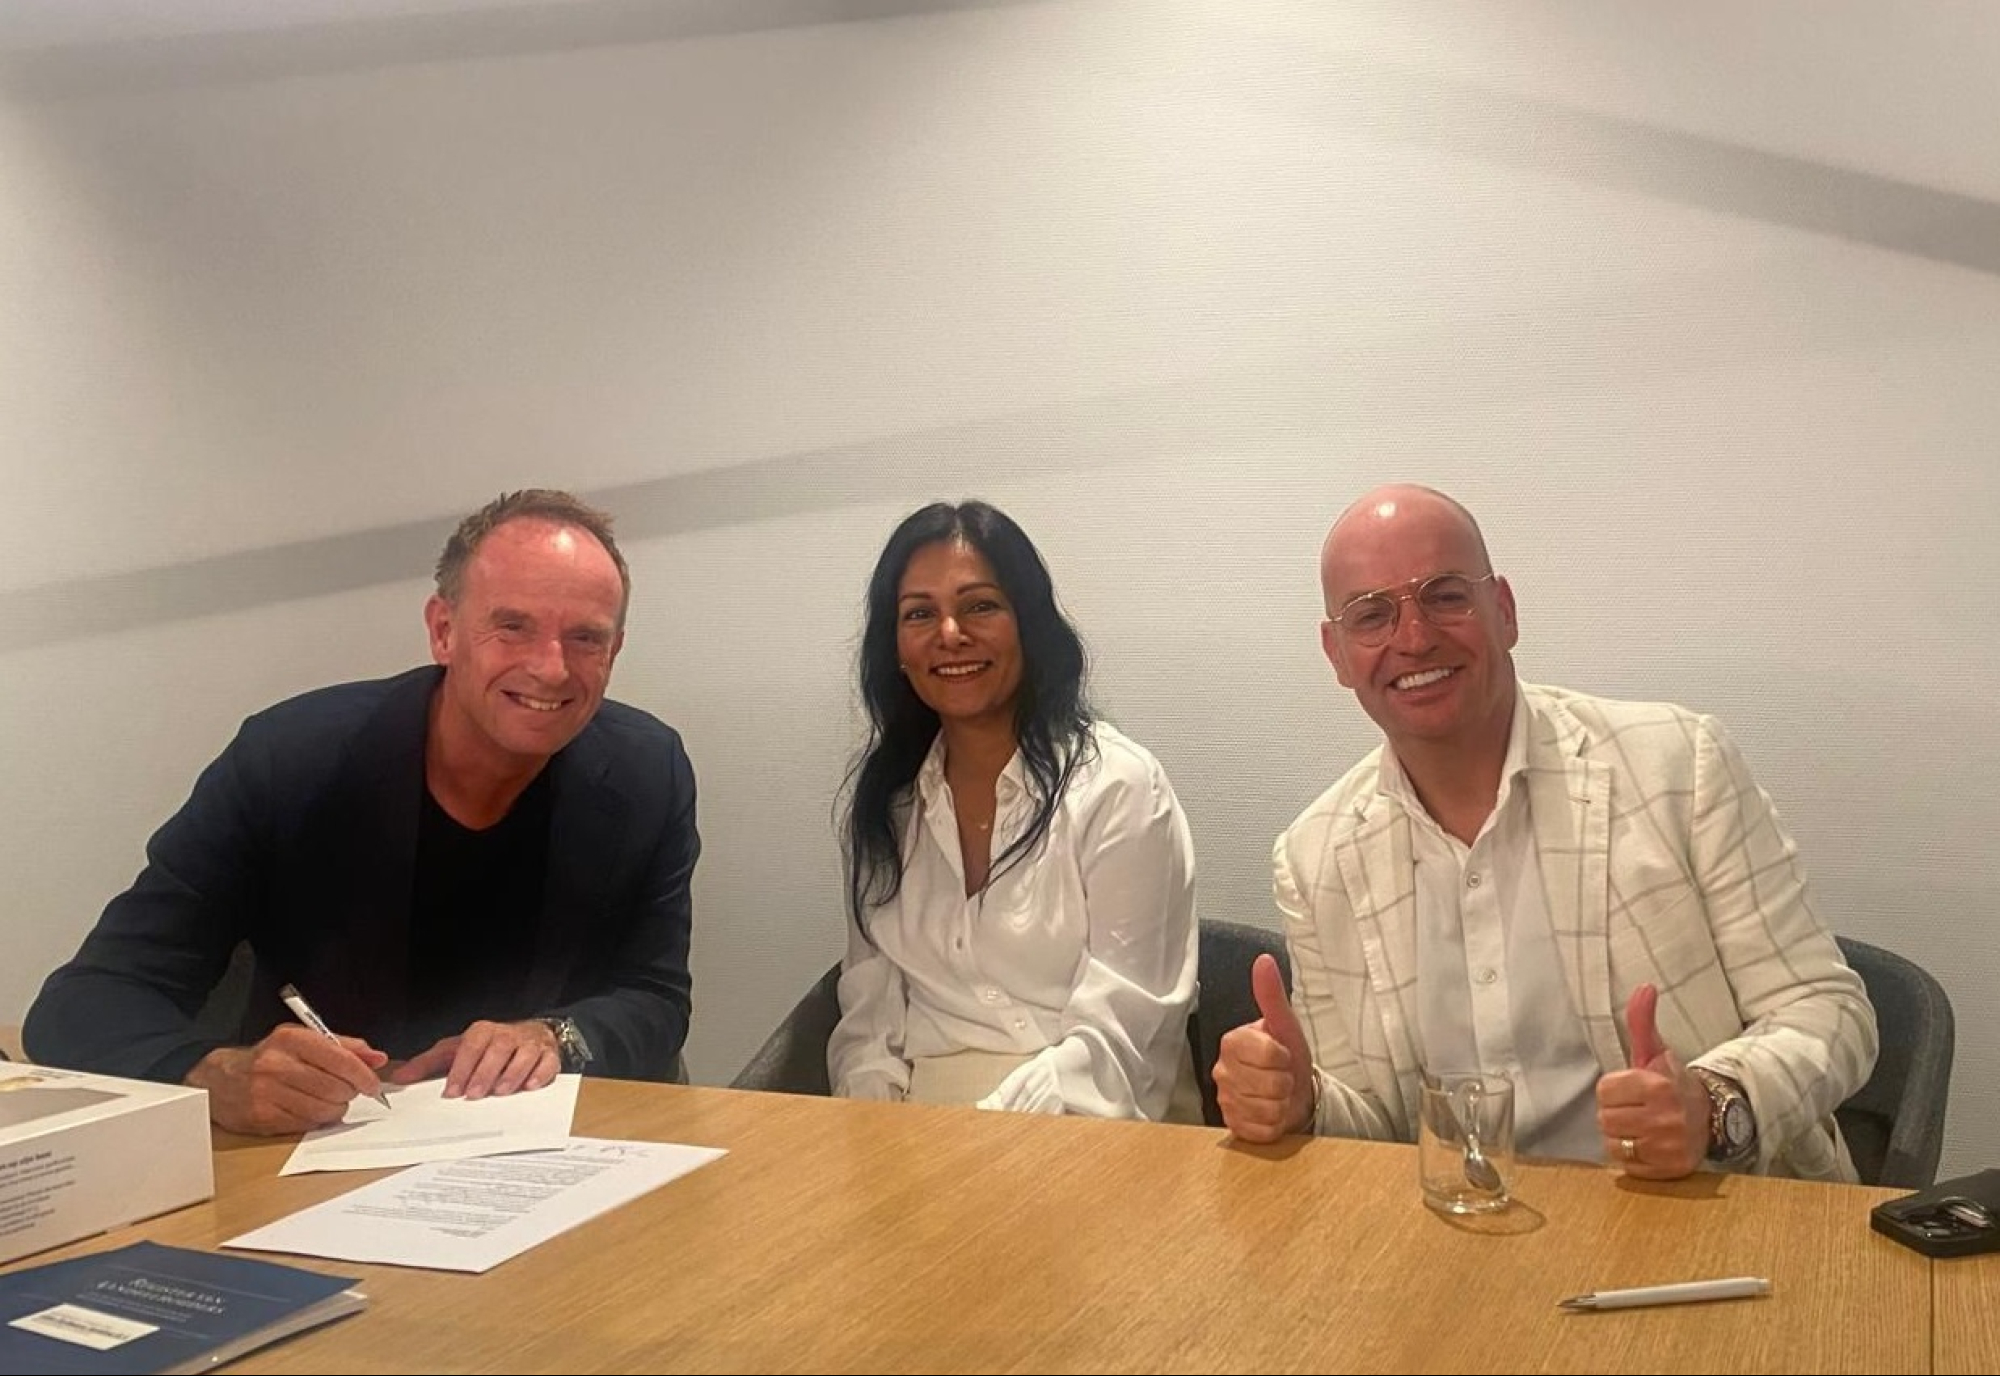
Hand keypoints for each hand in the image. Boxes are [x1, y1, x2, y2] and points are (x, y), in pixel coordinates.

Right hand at [185, 1023, 388, 1135]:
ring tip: (327, 1100)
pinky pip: (307, 1124)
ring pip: (324, 1109)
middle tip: (346, 1091)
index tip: (373, 1084)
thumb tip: (378, 1059)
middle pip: (335, 1087)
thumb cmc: (269, 1058)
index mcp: (290, 1039)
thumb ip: (344, 1047)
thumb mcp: (303, 1040)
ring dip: (335, 1108)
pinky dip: (317, 1120)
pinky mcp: (262, 1118)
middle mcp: (276, 1065)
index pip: (339, 1058)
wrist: (219, 1080)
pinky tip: (310, 1110)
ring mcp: (267, 1093)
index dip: (363, 1074)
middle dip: (349, 1092)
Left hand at [388, 1018, 560, 1098]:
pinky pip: (547, 1062)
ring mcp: (530, 1044)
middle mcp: (507, 1034)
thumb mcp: (456, 1050)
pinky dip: (540, 1074)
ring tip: (500, 1092)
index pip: (471, 1046)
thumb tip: (400, 1078)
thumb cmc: (488, 1047)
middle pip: (498, 1049)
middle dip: (485, 1072)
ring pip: (523, 1055)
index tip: (453, 1091)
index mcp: (483, 1032)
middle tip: (474, 1094)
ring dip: (512, 1074)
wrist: (530, 1034)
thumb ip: (428, 1064)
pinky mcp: (549, 1055)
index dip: (462, 1068)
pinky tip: (530, 1086)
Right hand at [1212, 953, 1314, 1142]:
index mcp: (1232, 1042)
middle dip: (1285, 1083)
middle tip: (1282, 1077)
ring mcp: (1225, 1100)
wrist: (1293, 1095)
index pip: (1267, 1054)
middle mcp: (1222, 1071)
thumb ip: (1272, 995)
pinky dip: (1274, 1126)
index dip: (1284, 1058)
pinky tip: (1272, 1114)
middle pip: (1269, 1084)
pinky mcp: (1233, 1127)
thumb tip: (1263, 960)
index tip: (1283, 1056)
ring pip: (1266, 1109)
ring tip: (1278, 1095)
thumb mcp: (1285, 1025)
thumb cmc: (1287, 1057)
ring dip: (1281, 1105)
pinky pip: (1261, 1131)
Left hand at [1594, 983, 1710, 1178]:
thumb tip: (1644, 987)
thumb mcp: (1655, 1051)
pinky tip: (1647, 1145)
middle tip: (1636, 1109)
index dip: (1613, 1090)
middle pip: (1605, 1119)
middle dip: (1615, 1114)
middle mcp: (1665, 1116)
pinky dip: (1632, 1158)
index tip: (1631, 1089)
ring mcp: (1669, 1146)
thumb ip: (1642, 1021)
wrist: (1709, 1117)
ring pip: (1613, 1145)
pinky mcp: (1671, 1170)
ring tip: (1640, 1128)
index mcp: (1657, 1085)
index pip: (1604, 1090)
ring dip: (1621, 1137)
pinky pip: (1628, 1167)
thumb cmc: (1670, 1083)